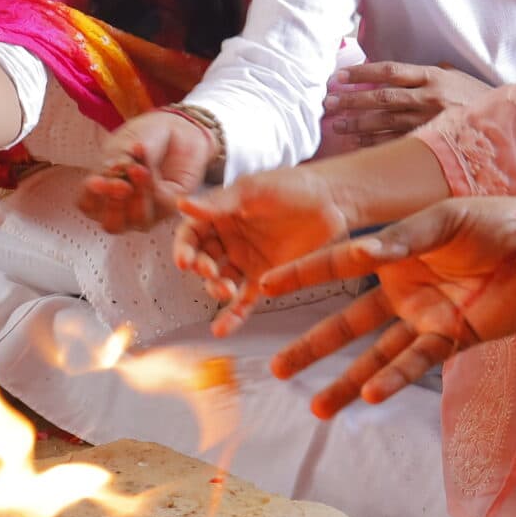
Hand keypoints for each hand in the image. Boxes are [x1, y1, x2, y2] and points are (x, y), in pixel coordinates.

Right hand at [80, 110, 215, 232]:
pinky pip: (160, 203)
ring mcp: (146, 213)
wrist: (170, 129)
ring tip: (138, 169)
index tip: (96, 180)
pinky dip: (152, 183)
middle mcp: (121, 212)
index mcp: (102, 198)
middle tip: (121, 183)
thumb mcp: (123, 146)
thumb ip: (118, 165)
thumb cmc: (140, 139)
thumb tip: (114, 174)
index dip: (91, 196)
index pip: (88, 205)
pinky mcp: (169, 208)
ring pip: (138, 220)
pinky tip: (147, 166)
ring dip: (138, 195)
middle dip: (115, 204)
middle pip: (112, 225)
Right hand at [175, 165, 352, 329]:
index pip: (191, 234)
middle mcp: (230, 240)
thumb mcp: (252, 190)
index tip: (185, 260)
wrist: (332, 202)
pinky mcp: (267, 279)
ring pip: (221, 281)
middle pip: (203, 260)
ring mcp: (247, 261)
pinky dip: (233, 316)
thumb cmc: (292, 187)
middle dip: (202, 268)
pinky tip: (221, 329)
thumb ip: (219, 203)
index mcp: (221, 215)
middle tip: (210, 271)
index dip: (184, 247)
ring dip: (216, 289)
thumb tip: (183, 204)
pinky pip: (245, 301)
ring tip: (226, 290)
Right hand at [263, 198, 515, 415]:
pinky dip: (393, 379)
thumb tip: (361, 251)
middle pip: (347, 324)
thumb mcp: (445, 219)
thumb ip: (404, 238)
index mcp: (393, 252)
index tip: (263, 288)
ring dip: (347, 382)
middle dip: (312, 347)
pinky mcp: (453, 339)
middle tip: (276, 369)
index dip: (301, 275)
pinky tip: (369, 396)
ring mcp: (425, 318)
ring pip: (375, 357)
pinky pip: (416, 363)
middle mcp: (402, 290)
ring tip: (316, 408)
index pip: (337, 265)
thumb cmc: (496, 222)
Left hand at [320, 62, 486, 148]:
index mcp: (433, 76)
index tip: (339, 76)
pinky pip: (398, 143)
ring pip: (385, 122)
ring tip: (336, 126)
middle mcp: (429, 97)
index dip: (362, 73)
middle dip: (352, 100)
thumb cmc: (477, 97)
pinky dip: (376, 144)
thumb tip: (398, 73)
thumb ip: (428, 74)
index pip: (390, 71)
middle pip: (381, 97)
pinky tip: (358, 144)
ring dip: (358, 124)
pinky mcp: (433, 141)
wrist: (505, 122)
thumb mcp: (455, 76)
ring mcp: (430, 121)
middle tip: (328, 102)